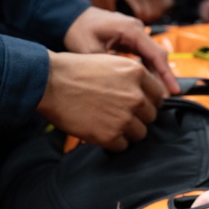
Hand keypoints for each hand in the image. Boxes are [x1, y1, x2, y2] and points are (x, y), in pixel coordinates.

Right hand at [37, 51, 164, 150]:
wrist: (50, 83)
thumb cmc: (74, 71)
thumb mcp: (110, 62)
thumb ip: (131, 78)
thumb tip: (145, 95)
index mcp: (136, 73)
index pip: (158, 95)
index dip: (148, 101)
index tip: (138, 106)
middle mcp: (135, 95)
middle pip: (151, 116)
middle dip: (137, 117)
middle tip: (118, 114)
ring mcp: (124, 117)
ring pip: (140, 133)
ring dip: (127, 131)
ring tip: (107, 123)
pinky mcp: (110, 135)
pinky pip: (123, 146)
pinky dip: (112, 142)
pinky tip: (99, 130)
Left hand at [63, 6, 178, 94]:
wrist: (71, 17)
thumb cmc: (79, 30)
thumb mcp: (90, 51)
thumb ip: (107, 68)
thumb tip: (121, 88)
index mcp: (130, 30)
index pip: (156, 54)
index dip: (165, 74)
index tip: (173, 91)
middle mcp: (137, 29)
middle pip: (158, 55)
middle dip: (163, 77)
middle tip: (165, 98)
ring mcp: (135, 33)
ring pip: (152, 56)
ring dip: (155, 74)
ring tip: (156, 95)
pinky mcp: (130, 38)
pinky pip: (144, 55)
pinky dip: (146, 69)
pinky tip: (144, 84)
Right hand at [112, 0, 172, 21]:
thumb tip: (159, 11)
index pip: (163, 8)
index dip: (159, 14)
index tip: (154, 16)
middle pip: (156, 12)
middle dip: (152, 17)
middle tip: (147, 18)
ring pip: (148, 14)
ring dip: (145, 17)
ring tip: (142, 16)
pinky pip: (139, 12)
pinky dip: (138, 15)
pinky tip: (137, 13)